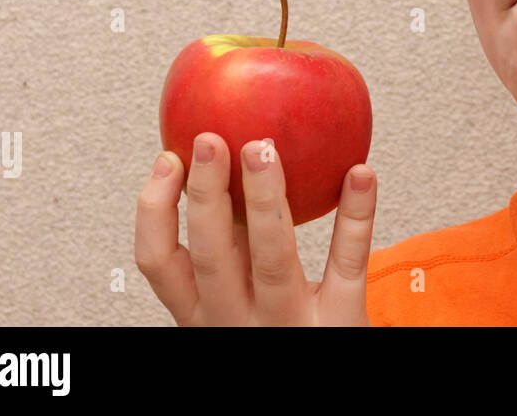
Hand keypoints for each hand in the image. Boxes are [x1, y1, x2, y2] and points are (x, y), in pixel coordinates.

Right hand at [135, 132, 376, 324]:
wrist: (331, 378)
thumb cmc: (283, 319)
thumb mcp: (243, 290)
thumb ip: (232, 241)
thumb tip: (224, 152)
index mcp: (204, 312)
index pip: (158, 263)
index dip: (155, 211)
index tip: (169, 158)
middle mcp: (238, 323)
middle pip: (212, 257)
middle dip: (207, 195)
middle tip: (212, 138)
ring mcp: (290, 325)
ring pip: (272, 259)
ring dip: (266, 199)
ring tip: (264, 147)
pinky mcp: (341, 322)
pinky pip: (348, 262)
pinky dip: (356, 216)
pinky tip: (361, 173)